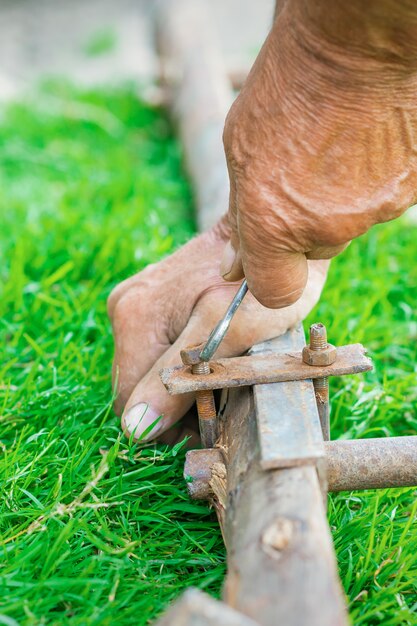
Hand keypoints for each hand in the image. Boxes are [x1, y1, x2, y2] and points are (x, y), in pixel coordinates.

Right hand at [108, 219, 328, 442]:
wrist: (270, 235)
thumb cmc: (260, 285)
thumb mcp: (229, 333)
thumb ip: (179, 376)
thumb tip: (137, 428)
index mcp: (135, 318)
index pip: (132, 403)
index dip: (169, 424)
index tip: (211, 415)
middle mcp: (126, 308)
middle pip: (136, 387)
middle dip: (175, 403)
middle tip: (222, 393)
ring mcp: (135, 301)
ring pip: (146, 371)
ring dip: (179, 384)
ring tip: (220, 371)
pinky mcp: (150, 300)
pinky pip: (155, 350)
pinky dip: (179, 363)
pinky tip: (210, 353)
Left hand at [221, 0, 416, 307]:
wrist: (358, 40)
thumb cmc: (289, 85)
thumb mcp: (241, 149)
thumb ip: (241, 217)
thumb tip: (234, 267)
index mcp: (274, 222)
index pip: (275, 292)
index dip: (271, 278)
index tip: (267, 259)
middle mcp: (325, 227)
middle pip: (312, 253)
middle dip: (302, 227)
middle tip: (300, 176)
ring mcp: (372, 212)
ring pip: (347, 227)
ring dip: (336, 202)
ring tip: (332, 149)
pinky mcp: (407, 192)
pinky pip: (378, 204)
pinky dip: (368, 184)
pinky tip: (361, 144)